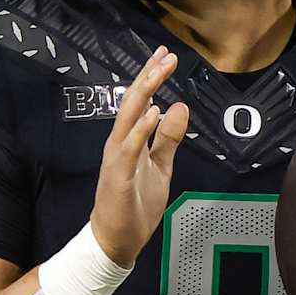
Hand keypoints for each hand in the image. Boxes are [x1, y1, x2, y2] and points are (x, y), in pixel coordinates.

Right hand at [90, 46, 189, 266]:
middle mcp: (120, 143)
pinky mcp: (118, 176)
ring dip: (144, 93)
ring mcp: (117, 158)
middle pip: (134, 103)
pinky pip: (130, 147)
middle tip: (165, 54)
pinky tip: (153, 111)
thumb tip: (179, 107)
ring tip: (159, 72)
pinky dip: (141, 128)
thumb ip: (168, 139)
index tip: (165, 56)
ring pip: (129, 118)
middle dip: (149, 77)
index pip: (141, 102)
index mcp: (129, 140)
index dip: (152, 78)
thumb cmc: (135, 204)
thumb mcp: (161, 167)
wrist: (116, 240)